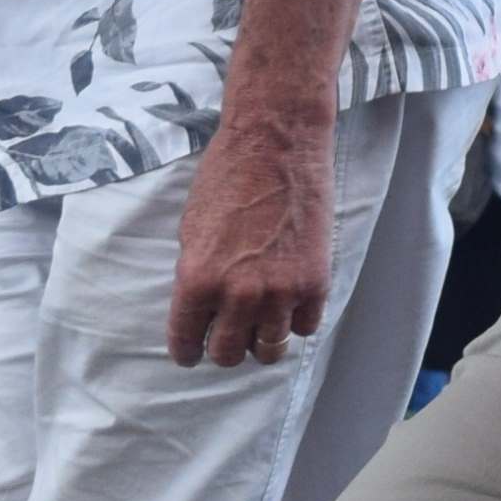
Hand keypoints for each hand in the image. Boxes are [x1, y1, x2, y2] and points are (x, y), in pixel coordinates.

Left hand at [164, 106, 336, 369]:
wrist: (276, 144)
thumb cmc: (227, 177)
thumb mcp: (191, 230)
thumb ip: (197, 276)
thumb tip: (200, 309)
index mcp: (197, 281)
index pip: (186, 343)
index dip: (186, 351)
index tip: (191, 352)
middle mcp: (238, 294)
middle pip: (229, 355)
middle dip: (224, 348)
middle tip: (226, 335)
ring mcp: (280, 292)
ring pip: (270, 350)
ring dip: (261, 341)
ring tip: (259, 326)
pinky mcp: (314, 282)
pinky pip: (304, 328)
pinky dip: (295, 321)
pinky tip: (288, 304)